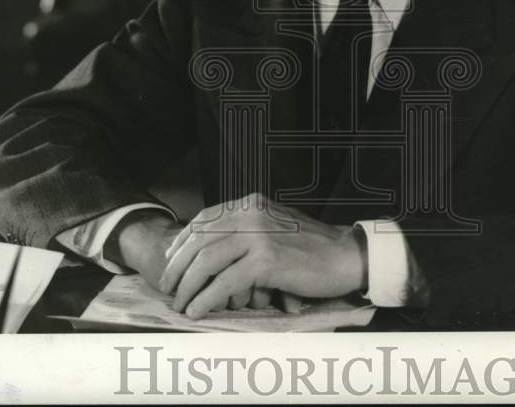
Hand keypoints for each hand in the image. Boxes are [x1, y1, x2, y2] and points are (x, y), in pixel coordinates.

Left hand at [108, 208, 319, 314]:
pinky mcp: (266, 260)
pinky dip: (206, 299)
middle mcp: (251, 214)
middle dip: (178, 267)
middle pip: (200, 240)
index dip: (183, 242)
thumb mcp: (275, 227)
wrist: (345, 256)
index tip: (171, 261)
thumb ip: (247, 230)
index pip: (205, 219)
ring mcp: (258, 235)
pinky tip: (198, 310)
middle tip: (169, 288)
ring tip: (180, 304)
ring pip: (207, 261)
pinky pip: (225, 282)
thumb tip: (212, 250)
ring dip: (188, 286)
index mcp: (251, 204)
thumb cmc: (312, 247)